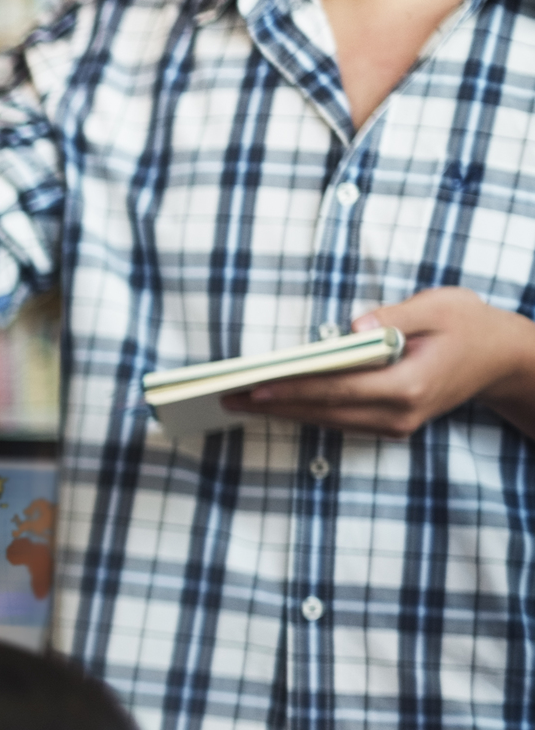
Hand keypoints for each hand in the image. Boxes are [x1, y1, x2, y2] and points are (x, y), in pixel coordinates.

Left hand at [232, 287, 534, 437]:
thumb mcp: (440, 305)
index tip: (254, 386)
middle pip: (325, 410)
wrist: (502, 359)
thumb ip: (396, 316)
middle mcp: (401, 413)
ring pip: (328, 419)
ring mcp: (396, 424)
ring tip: (239, 400)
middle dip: (274, 403)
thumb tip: (352, 328)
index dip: (293, 387)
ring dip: (283, 410)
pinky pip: (340, 419)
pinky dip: (306, 409)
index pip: (339, 388)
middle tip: (226, 396)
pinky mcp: (392, 424)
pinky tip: (274, 401)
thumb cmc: (469, 325)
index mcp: (410, 384)